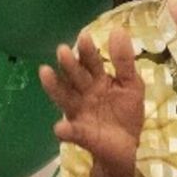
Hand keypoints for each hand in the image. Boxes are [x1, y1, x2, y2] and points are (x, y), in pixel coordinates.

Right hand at [39, 29, 144, 166]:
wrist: (127, 146)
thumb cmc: (126, 112)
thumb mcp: (131, 84)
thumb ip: (124, 61)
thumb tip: (118, 30)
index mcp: (98, 81)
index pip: (91, 63)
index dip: (88, 51)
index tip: (84, 36)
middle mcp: (84, 94)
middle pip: (76, 77)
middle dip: (69, 64)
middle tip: (62, 49)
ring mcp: (79, 113)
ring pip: (65, 98)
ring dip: (54, 86)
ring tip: (44, 71)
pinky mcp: (81, 134)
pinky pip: (72, 132)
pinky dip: (65, 131)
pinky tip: (59, 127)